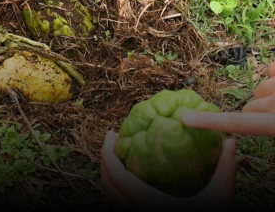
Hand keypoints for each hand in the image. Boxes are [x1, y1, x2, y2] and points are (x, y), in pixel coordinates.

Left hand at [100, 131, 236, 209]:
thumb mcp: (219, 196)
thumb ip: (225, 168)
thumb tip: (232, 141)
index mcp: (147, 201)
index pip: (116, 174)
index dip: (107, 152)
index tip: (111, 133)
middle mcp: (135, 209)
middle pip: (107, 181)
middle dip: (105, 157)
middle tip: (113, 138)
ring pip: (110, 193)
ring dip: (108, 171)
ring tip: (116, 153)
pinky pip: (118, 201)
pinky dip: (115, 185)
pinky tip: (127, 175)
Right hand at [181, 62, 274, 136]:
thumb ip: (270, 129)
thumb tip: (247, 132)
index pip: (236, 123)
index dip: (208, 121)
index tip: (185, 118)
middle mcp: (274, 102)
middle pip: (249, 109)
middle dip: (255, 115)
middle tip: (269, 123)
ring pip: (261, 91)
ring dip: (267, 98)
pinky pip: (273, 70)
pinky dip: (273, 74)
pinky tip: (273, 71)